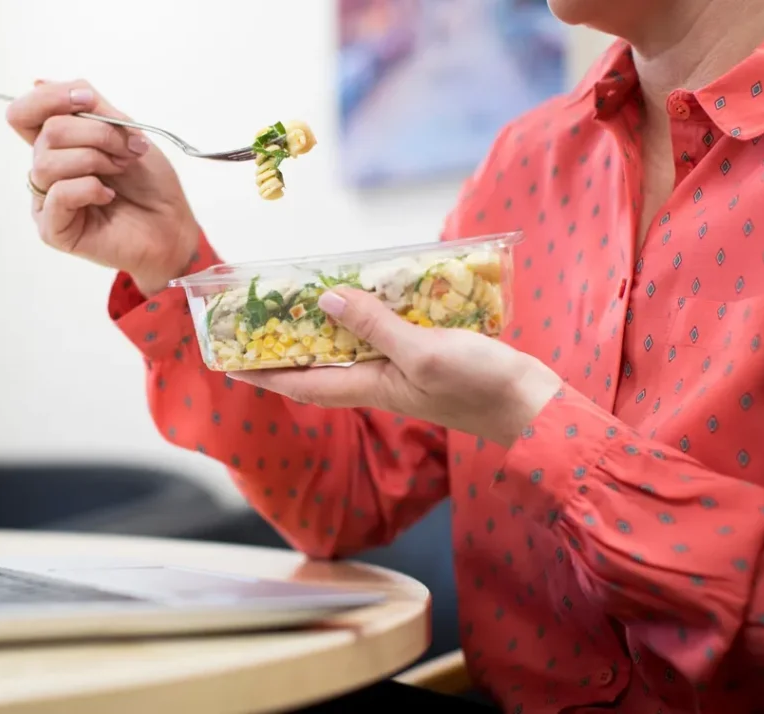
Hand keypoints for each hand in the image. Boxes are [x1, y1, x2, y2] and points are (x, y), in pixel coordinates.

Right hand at [6, 79, 199, 295]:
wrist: (171, 226)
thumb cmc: (150, 184)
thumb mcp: (126, 131)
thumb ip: (91, 107)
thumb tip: (42, 83)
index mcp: (59, 146)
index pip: (25, 113)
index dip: (49, 98)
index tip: (89, 100)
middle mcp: (47, 172)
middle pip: (46, 132)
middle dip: (96, 133)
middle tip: (126, 150)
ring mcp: (47, 202)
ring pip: (47, 162)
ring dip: (94, 159)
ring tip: (120, 170)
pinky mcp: (54, 230)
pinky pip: (57, 195)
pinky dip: (89, 188)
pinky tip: (108, 196)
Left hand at [228, 289, 564, 446]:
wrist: (533, 405)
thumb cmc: (479, 386)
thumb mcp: (422, 353)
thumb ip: (374, 326)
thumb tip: (325, 301)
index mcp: (368, 386)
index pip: (301, 383)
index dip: (264, 373)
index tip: (230, 361)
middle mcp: (377, 380)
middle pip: (319, 364)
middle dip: (287, 345)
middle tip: (260, 316)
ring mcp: (401, 369)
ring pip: (349, 347)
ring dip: (325, 326)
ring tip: (301, 297)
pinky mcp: (424, 356)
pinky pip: (382, 334)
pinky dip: (367, 315)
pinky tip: (367, 290)